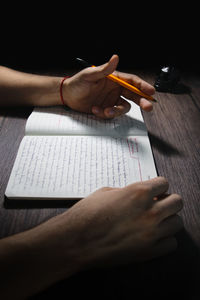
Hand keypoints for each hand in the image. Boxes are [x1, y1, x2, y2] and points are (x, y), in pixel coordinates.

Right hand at [58, 177, 182, 272]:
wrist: (76, 240)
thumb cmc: (87, 214)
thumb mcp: (106, 193)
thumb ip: (127, 192)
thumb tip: (137, 196)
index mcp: (138, 192)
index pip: (164, 183)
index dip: (159, 186)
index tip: (155, 191)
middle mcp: (149, 212)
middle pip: (177, 201)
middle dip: (168, 201)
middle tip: (159, 204)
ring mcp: (150, 233)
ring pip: (177, 222)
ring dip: (168, 219)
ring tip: (156, 221)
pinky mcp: (148, 252)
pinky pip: (171, 243)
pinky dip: (165, 239)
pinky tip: (153, 236)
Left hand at [63, 55, 154, 118]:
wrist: (68, 96)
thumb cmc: (77, 82)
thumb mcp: (90, 75)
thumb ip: (104, 69)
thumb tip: (115, 58)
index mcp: (114, 79)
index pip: (132, 81)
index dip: (142, 86)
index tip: (150, 91)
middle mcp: (115, 89)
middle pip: (133, 95)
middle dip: (142, 101)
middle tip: (148, 106)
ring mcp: (111, 100)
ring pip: (123, 107)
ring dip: (116, 111)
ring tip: (105, 111)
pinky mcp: (106, 109)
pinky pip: (111, 114)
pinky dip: (104, 114)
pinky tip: (95, 109)